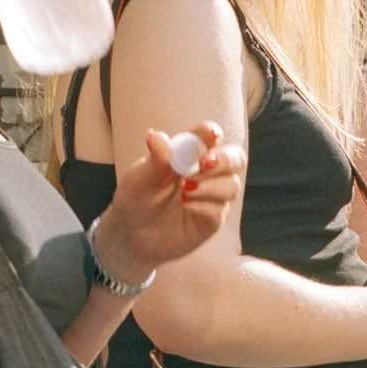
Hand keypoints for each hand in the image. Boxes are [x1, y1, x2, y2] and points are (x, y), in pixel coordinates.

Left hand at [92, 122, 245, 284]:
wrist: (131, 234)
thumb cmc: (136, 198)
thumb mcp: (140, 177)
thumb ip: (155, 158)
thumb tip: (155, 135)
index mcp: (189, 152)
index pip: (209, 136)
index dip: (212, 133)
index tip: (210, 135)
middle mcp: (206, 172)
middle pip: (235, 158)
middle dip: (225, 159)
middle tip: (204, 164)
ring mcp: (212, 196)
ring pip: (232, 185)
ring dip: (212, 185)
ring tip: (185, 190)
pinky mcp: (212, 219)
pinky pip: (219, 209)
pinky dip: (204, 204)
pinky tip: (185, 204)